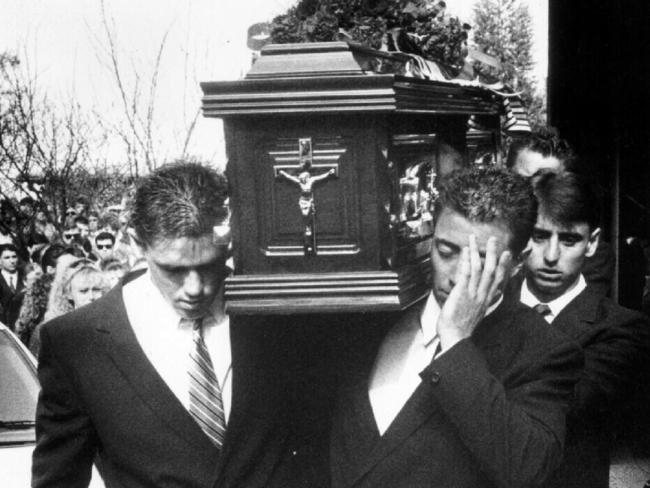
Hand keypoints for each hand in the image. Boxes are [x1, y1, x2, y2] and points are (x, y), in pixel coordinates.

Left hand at [436, 235, 511, 350]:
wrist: (455, 337)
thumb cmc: (462, 327)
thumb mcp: (478, 314)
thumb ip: (484, 303)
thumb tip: (493, 297)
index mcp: (486, 300)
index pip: (498, 280)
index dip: (503, 265)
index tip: (507, 254)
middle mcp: (481, 295)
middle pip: (490, 270)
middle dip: (493, 253)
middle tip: (495, 239)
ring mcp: (472, 293)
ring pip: (478, 268)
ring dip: (477, 251)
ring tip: (475, 238)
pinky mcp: (462, 292)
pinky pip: (466, 273)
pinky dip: (466, 261)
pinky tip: (466, 251)